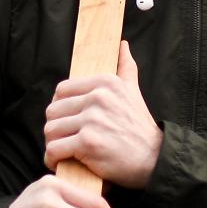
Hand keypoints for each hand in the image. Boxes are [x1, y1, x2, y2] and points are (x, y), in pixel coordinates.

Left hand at [44, 42, 163, 187]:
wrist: (155, 158)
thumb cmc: (140, 127)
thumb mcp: (133, 91)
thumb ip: (125, 67)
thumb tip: (122, 45)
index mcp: (105, 82)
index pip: (61, 90)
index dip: (59, 108)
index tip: (66, 121)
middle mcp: (98, 97)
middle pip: (52, 111)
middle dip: (55, 128)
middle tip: (63, 139)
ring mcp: (92, 119)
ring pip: (50, 130)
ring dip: (52, 144)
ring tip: (61, 152)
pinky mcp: (88, 142)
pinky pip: (55, 149)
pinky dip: (53, 159)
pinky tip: (60, 163)